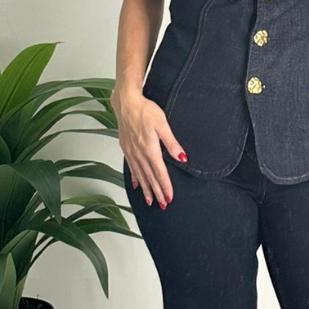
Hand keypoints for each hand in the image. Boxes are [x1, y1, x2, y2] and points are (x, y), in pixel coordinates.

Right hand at [112, 90, 187, 207]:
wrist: (126, 102)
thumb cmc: (145, 110)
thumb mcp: (163, 124)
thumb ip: (172, 143)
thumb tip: (182, 158)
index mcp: (150, 149)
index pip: (160, 173)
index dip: (165, 187)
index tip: (169, 198)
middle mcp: (139, 153)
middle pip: (150, 177)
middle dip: (157, 192)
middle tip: (162, 205)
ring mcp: (131, 152)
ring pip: (140, 175)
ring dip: (146, 189)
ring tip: (150, 201)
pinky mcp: (126, 148)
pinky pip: (131, 167)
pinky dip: (135, 178)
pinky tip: (137, 185)